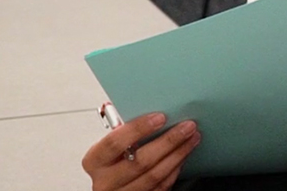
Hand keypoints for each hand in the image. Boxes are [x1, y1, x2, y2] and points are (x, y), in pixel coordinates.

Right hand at [82, 112, 200, 190]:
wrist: (112, 189)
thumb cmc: (110, 163)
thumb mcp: (109, 147)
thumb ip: (121, 129)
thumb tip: (136, 104)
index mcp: (95, 161)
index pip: (114, 142)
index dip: (138, 129)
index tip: (160, 117)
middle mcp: (106, 181)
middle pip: (140, 161)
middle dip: (168, 141)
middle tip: (186, 126)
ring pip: (154, 175)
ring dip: (178, 155)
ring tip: (192, 139)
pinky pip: (161, 187)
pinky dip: (175, 170)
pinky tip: (183, 156)